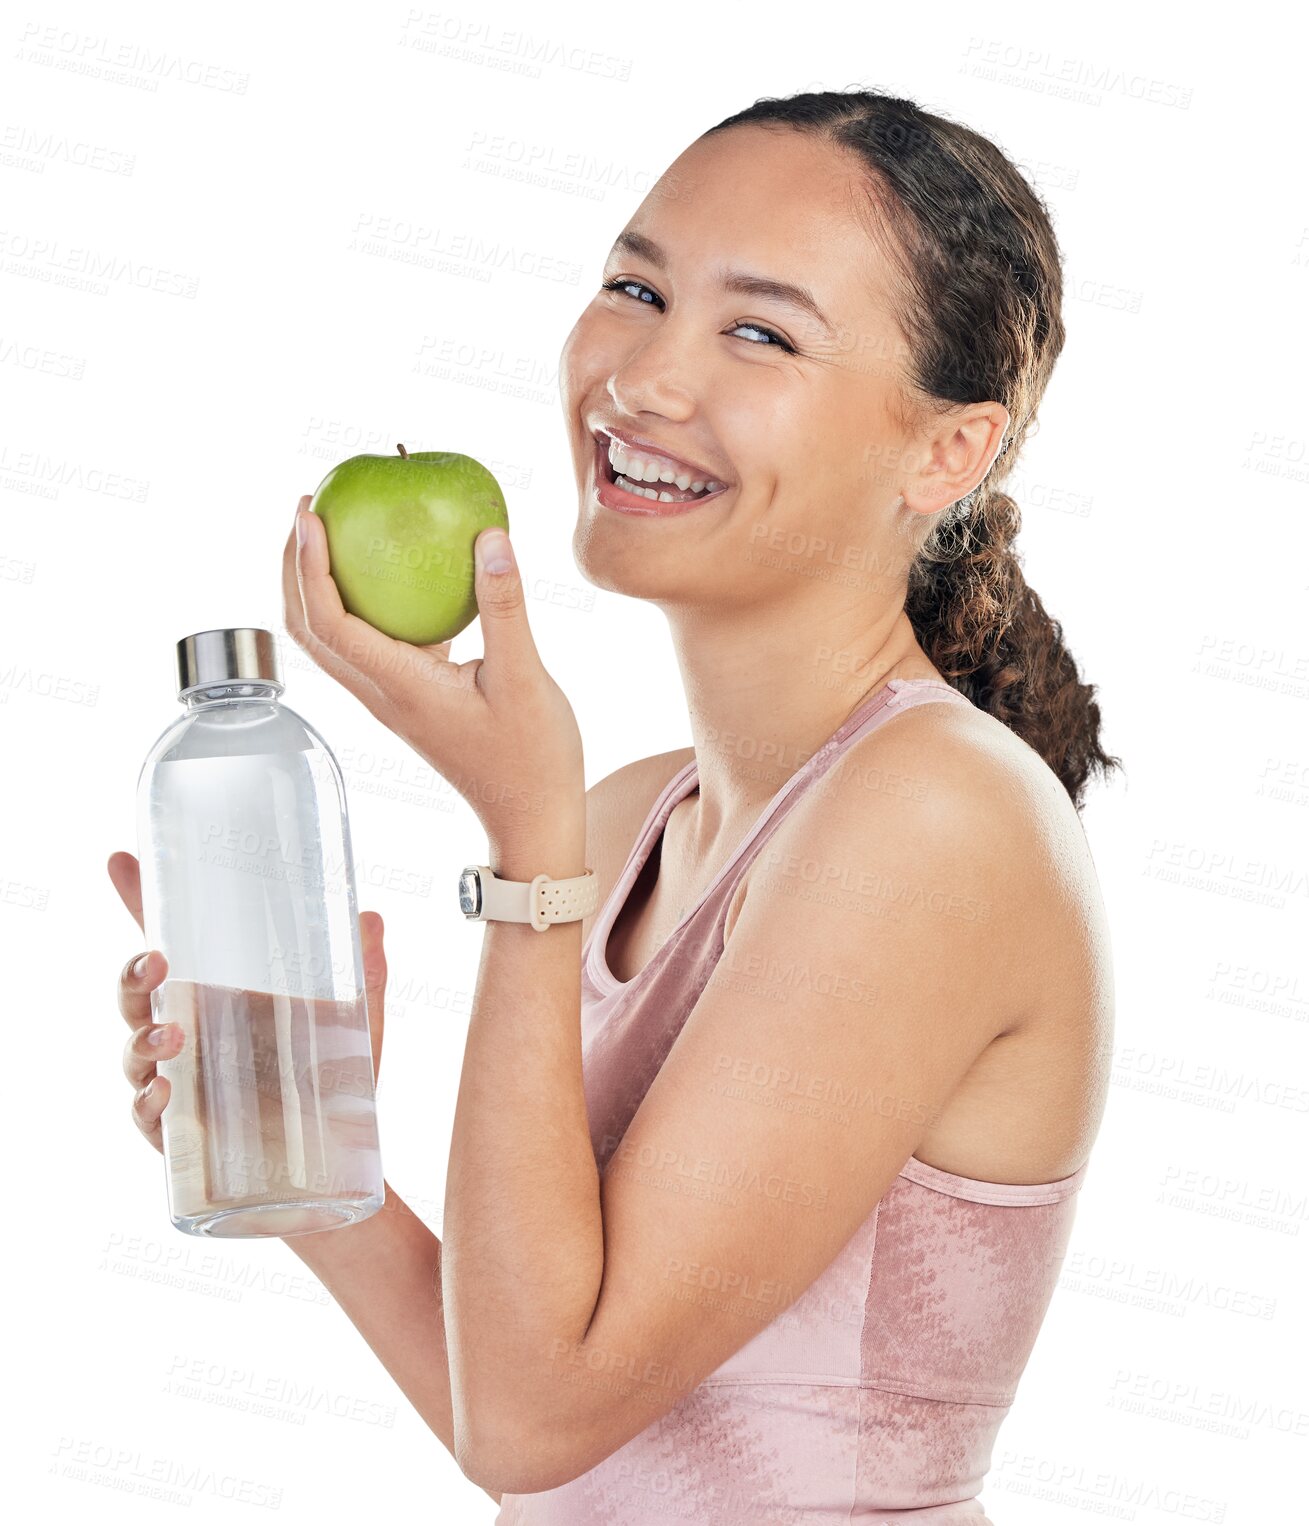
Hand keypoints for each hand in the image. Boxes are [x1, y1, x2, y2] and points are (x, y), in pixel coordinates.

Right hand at [106, 851, 388, 1151]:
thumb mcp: (359, 1020)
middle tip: (156, 963)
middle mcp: (192, 1030)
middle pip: (136, 993)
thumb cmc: (339, 1081)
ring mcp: (181, 1080)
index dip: (141, 901)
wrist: (344, 1162)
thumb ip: (366, 972)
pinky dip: (146, 1102)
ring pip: (134, 1050)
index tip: (120, 859)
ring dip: (141, 1039)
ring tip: (172, 1036)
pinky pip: (145, 1115)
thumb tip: (371, 917)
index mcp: (222, 992)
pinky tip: (163, 1092)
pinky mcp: (180, 1134)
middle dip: (132, 974)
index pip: (172, 940)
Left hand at [282, 497, 584, 847]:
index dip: (308, 566)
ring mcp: (391, 698)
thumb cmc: (531, 756)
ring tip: (334, 531)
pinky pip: (368, 642)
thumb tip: (489, 536)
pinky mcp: (409, 697)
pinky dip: (362, 601)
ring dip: (317, 584)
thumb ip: (503, 606)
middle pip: (307, 628)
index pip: (330, 622)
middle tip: (309, 507)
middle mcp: (382, 693)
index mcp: (400, 688)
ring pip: (330, 638)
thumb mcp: (525, 677)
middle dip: (294, 566)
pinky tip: (396, 571)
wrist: (531, 814)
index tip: (310, 514)